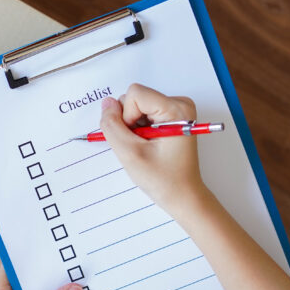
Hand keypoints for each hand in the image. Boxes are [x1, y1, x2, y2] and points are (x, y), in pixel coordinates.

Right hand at [99, 83, 207, 212]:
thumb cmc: (163, 179)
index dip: (126, 116)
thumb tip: (106, 104)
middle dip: (129, 121)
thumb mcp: (130, 154)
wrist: (182, 195)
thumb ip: (112, 126)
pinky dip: (138, 129)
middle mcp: (179, 104)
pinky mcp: (171, 117)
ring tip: (145, 146)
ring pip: (136, 106)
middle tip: (140, 144)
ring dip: (133, 127)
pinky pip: (142, 113)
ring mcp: (176, 110)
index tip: (136, 138)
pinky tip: (148, 145)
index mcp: (176, 109)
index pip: (134, 94)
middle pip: (135, 98)